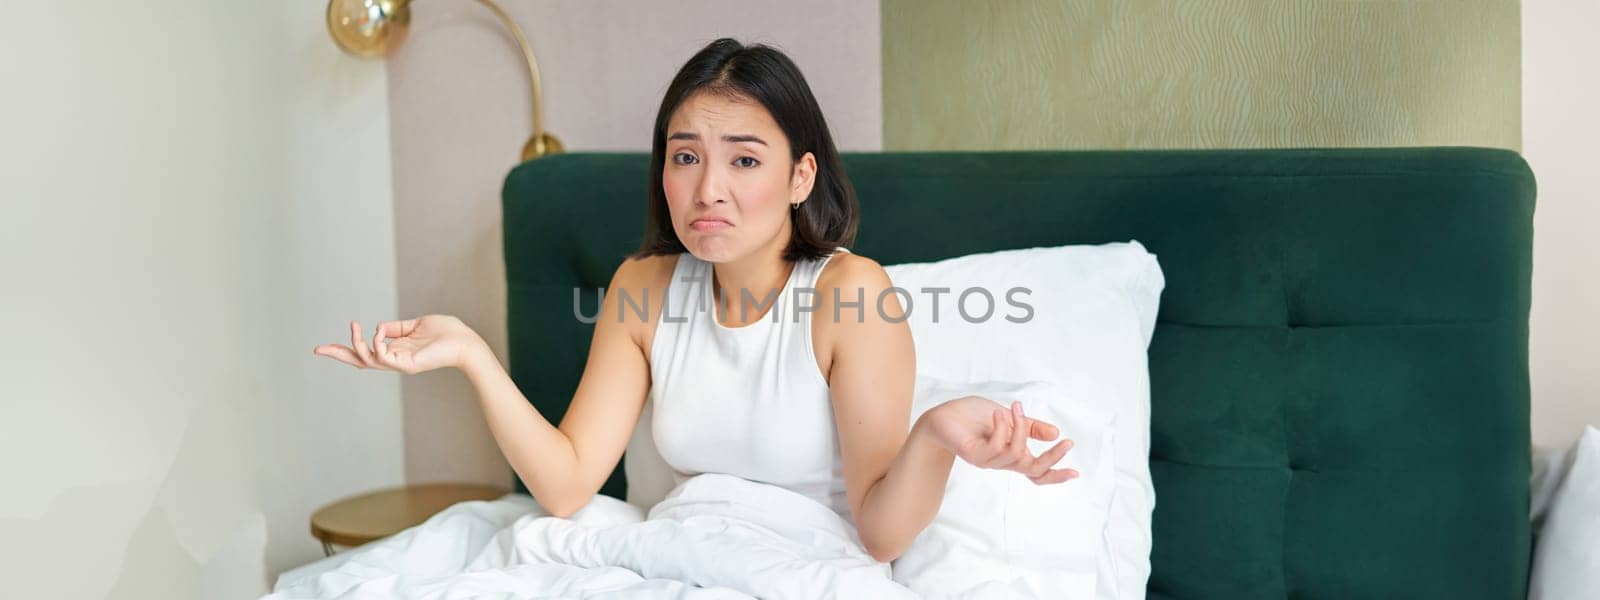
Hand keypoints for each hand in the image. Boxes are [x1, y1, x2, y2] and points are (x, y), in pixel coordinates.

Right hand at [312, 315, 485, 374]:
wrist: (465, 341)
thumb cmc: (446, 332)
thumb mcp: (415, 325)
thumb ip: (395, 327)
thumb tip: (377, 327)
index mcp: (395, 351)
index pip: (365, 352)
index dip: (345, 349)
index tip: (323, 347)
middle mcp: (394, 360)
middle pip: (360, 361)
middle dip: (338, 355)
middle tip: (318, 349)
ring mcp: (400, 364)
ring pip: (368, 360)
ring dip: (357, 345)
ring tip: (354, 327)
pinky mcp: (408, 365)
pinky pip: (384, 358)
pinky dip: (377, 345)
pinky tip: (376, 333)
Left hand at [921, 395, 1078, 484]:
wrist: (942, 415)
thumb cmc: (972, 417)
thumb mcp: (1008, 418)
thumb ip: (1030, 426)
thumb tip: (1055, 432)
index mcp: (1011, 454)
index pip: (1036, 472)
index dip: (1055, 474)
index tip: (1076, 473)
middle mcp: (1001, 461)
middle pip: (1033, 470)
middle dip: (1052, 458)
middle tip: (1067, 442)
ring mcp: (988, 460)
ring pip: (1016, 454)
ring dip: (1020, 428)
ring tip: (1013, 408)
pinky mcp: (974, 455)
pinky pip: (996, 447)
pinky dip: (1002, 428)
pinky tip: (1000, 413)